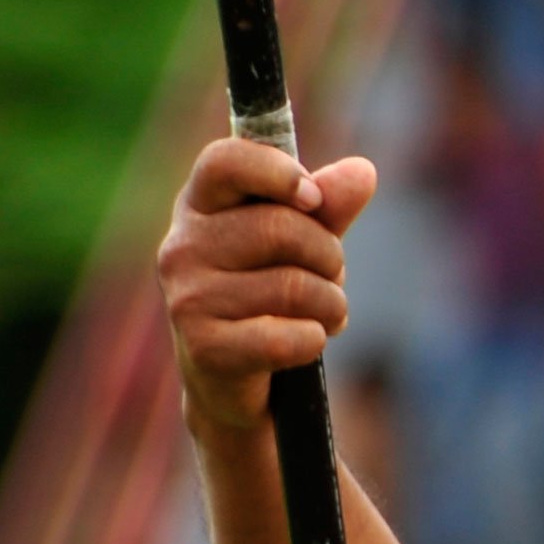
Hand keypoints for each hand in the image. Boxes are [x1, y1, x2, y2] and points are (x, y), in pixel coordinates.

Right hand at [156, 137, 377, 437]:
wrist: (233, 383)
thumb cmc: (270, 298)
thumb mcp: (301, 245)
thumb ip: (328, 207)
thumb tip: (363, 170)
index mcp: (199, 206)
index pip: (225, 160)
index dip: (279, 172)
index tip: (312, 198)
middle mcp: (181, 246)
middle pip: (282, 229)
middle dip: (329, 257)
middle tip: (330, 277)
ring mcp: (188, 298)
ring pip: (296, 287)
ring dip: (331, 304)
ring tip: (321, 315)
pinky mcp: (205, 349)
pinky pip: (292, 336)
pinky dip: (315, 340)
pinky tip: (305, 342)